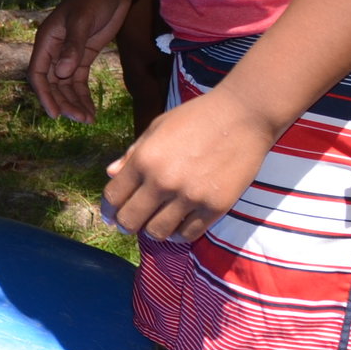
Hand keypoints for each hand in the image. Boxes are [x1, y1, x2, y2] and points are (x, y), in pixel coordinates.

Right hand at [29, 0, 135, 122]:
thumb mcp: (82, 22)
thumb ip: (73, 47)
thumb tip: (62, 74)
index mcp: (46, 40)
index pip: (38, 74)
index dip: (44, 95)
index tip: (55, 113)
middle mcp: (54, 49)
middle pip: (53, 84)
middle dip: (64, 102)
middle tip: (80, 119)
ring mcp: (69, 53)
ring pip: (66, 85)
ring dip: (75, 102)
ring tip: (88, 120)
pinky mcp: (84, 54)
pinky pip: (79, 80)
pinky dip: (83, 95)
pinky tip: (91, 109)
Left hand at [101, 86, 274, 242]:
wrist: (243, 115)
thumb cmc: (196, 117)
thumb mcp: (157, 127)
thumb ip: (133, 153)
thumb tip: (111, 174)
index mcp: (144, 159)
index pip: (113, 197)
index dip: (108, 210)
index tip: (110, 214)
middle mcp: (162, 181)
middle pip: (130, 221)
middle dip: (125, 225)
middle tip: (129, 224)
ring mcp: (190, 197)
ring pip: (157, 233)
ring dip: (152, 231)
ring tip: (155, 224)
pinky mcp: (215, 207)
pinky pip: (188, 234)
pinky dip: (179, 233)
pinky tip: (178, 224)